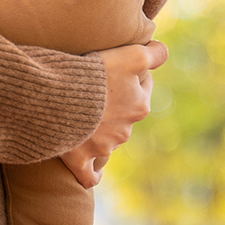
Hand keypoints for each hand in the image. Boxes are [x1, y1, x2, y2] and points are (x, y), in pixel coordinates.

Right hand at [60, 40, 166, 188]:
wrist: (60, 98)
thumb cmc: (95, 75)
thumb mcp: (131, 56)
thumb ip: (153, 54)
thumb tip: (164, 50)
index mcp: (139, 105)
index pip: (143, 82)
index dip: (132, 69)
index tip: (117, 61)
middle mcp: (125, 129)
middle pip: (126, 111)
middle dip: (117, 100)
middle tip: (98, 84)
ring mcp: (104, 146)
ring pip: (110, 139)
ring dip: (102, 128)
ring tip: (83, 112)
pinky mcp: (81, 159)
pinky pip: (90, 173)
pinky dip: (92, 173)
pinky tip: (93, 173)